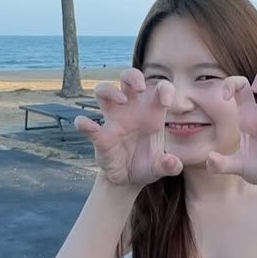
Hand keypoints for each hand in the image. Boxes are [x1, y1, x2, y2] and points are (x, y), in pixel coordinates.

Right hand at [74, 68, 183, 186]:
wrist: (128, 181)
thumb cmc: (146, 165)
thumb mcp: (161, 167)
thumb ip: (170, 165)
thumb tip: (172, 163)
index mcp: (151, 113)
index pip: (159, 88)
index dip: (164, 88)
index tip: (166, 103)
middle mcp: (131, 111)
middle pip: (128, 78)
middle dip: (133, 76)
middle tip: (139, 87)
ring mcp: (113, 120)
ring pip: (103, 91)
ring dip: (110, 91)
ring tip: (121, 101)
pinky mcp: (99, 136)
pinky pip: (86, 124)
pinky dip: (84, 123)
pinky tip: (90, 127)